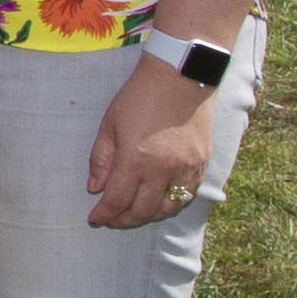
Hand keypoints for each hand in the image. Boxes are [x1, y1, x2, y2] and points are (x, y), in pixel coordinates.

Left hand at [84, 55, 215, 228]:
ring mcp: (187, 168)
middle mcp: (164, 170)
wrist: (181, 76)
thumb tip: (95, 189)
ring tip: (133, 212)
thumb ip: (101, 160)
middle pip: (142, 211)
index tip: (94, 219)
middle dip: (123, 220)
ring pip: (168, 208)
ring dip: (148, 215)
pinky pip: (188, 195)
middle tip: (111, 220)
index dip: (104, 214)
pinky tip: (158, 200)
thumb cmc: (139, 96)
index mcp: (136, 160)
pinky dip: (171, 203)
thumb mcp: (110, 125)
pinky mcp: (202, 163)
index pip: (118, 200)